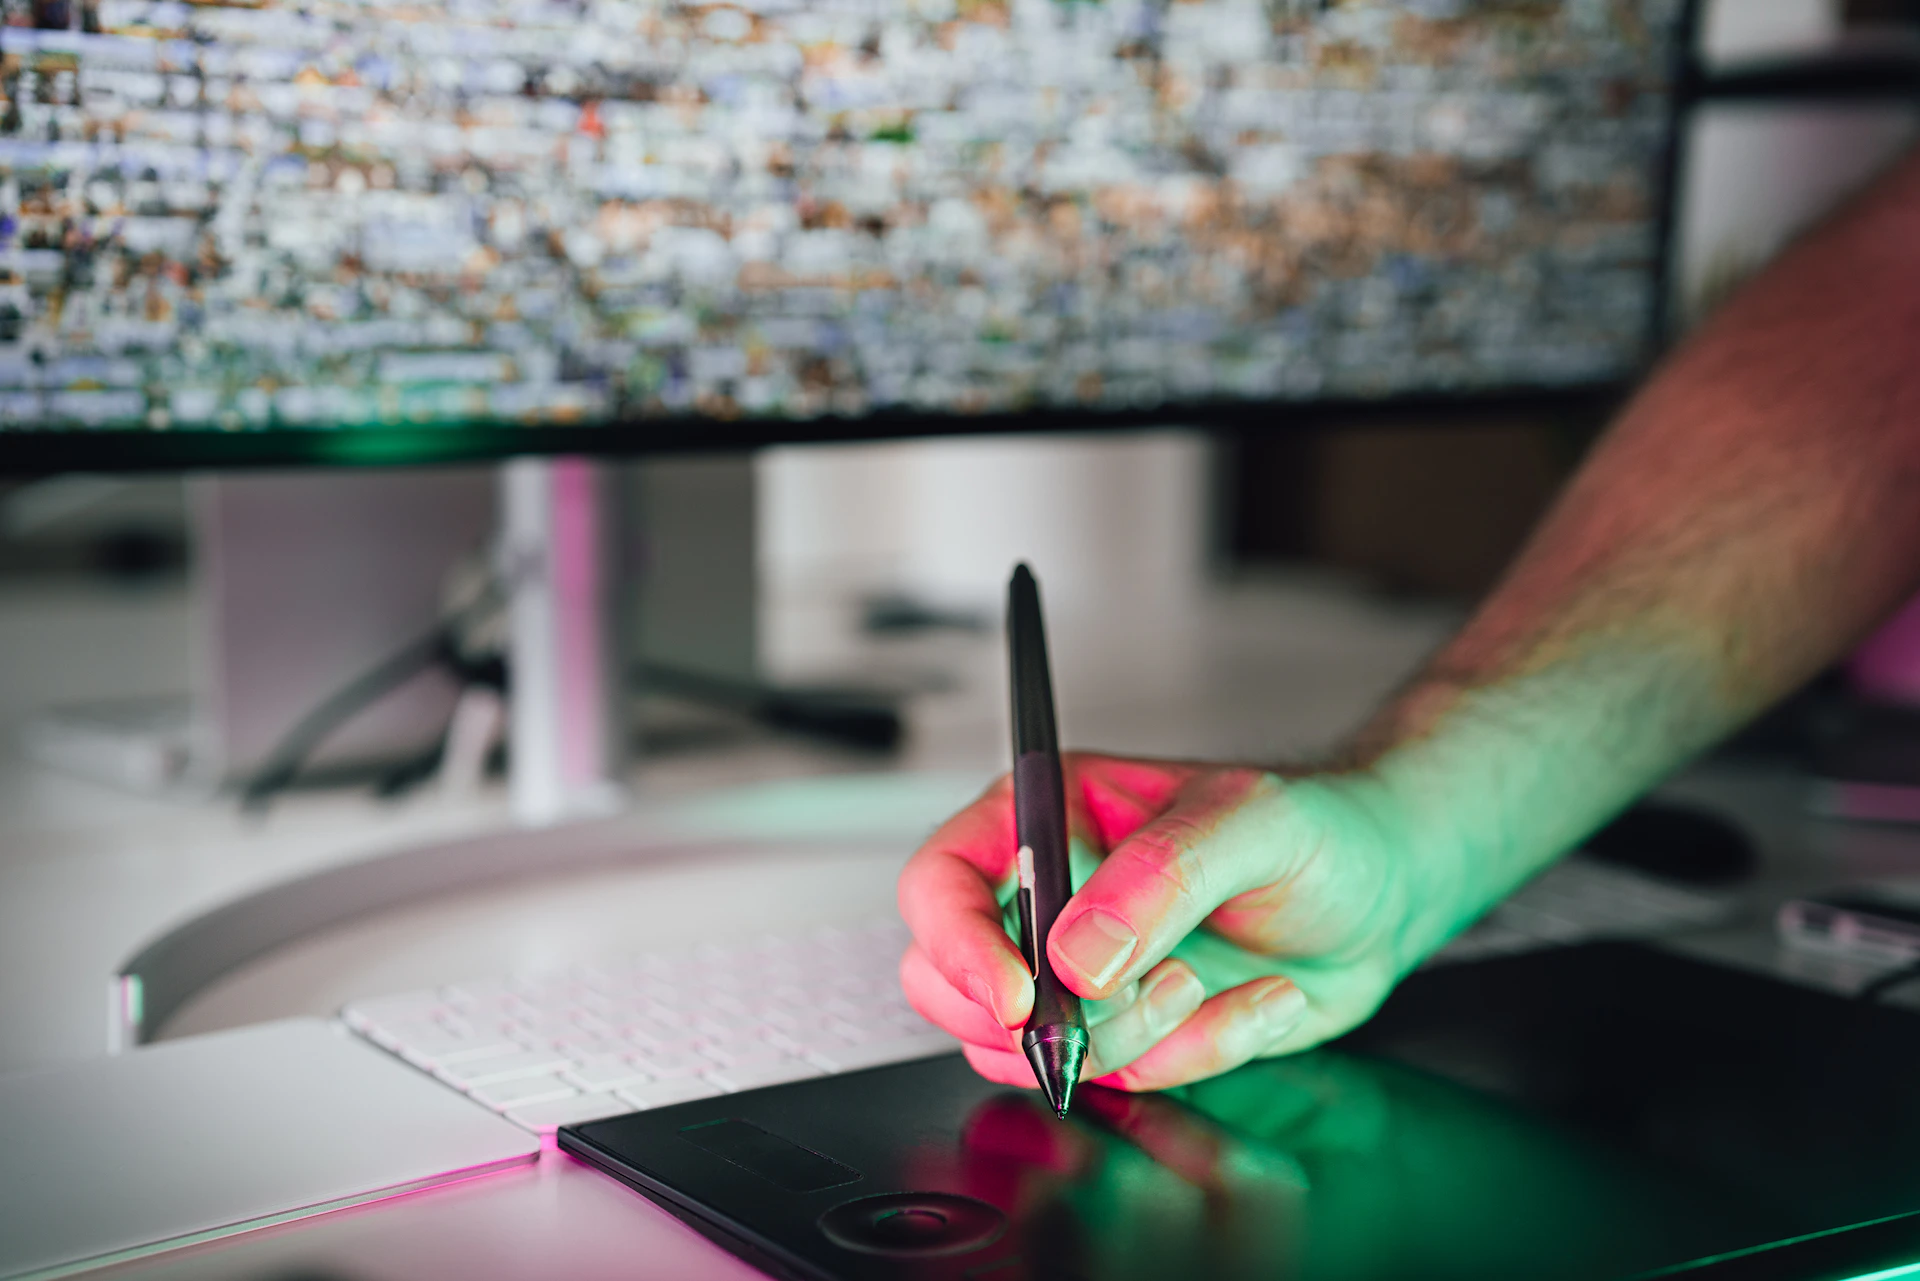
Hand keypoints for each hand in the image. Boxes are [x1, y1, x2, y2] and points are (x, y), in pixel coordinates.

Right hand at [897, 753, 1452, 1091]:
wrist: (1386, 891)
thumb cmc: (1317, 827)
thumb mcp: (1250, 820)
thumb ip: (1159, 876)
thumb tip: (1075, 956)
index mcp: (1048, 818)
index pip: (942, 881)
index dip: (959, 944)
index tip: (1022, 993)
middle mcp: (1049, 899)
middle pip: (947, 982)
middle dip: (1031, 1018)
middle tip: (1122, 1000)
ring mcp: (1082, 976)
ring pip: (1029, 1049)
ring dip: (1128, 1037)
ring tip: (1203, 979)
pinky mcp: (1130, 1032)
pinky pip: (1122, 1078)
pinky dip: (1197, 1053)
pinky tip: (1257, 999)